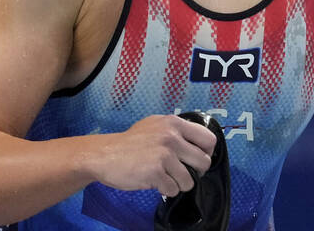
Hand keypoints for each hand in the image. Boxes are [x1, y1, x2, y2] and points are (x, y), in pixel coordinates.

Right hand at [93, 114, 216, 197]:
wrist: (104, 154)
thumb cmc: (129, 143)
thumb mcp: (154, 125)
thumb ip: (175, 131)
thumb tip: (198, 144)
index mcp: (173, 123)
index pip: (209, 139)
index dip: (206, 152)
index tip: (195, 158)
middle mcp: (171, 137)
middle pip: (204, 162)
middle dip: (195, 172)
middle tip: (180, 171)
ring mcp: (164, 155)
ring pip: (190, 180)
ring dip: (178, 183)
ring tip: (164, 177)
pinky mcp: (156, 172)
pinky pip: (173, 190)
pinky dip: (165, 190)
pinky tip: (154, 181)